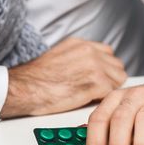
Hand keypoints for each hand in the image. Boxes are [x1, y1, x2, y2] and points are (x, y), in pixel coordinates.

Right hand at [0, 38, 126, 117]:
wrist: (25, 89)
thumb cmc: (37, 79)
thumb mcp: (60, 56)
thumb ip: (80, 58)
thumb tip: (94, 67)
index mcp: (81, 44)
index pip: (108, 54)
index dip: (106, 69)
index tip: (99, 78)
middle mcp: (90, 51)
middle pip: (117, 66)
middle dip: (111, 79)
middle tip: (96, 90)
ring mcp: (95, 66)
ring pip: (118, 80)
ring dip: (108, 89)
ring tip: (90, 94)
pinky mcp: (97, 82)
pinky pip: (112, 92)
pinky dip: (102, 99)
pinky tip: (87, 100)